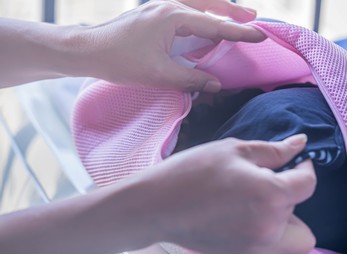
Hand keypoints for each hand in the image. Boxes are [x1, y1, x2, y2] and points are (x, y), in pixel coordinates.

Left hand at [77, 0, 265, 91]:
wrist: (89, 50)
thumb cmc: (120, 61)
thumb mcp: (159, 74)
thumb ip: (191, 79)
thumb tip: (216, 84)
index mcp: (173, 16)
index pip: (214, 25)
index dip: (239, 33)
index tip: (260, 35)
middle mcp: (169, 6)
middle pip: (209, 7)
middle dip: (232, 14)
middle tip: (253, 19)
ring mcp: (159, 9)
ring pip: (196, 8)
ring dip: (216, 13)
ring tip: (234, 19)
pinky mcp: (153, 16)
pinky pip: (183, 14)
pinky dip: (199, 19)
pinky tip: (202, 27)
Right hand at [143, 134, 315, 253]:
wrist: (156, 205)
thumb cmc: (191, 172)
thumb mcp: (232, 150)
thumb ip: (273, 150)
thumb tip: (301, 144)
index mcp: (270, 195)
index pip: (307, 183)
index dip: (304, 168)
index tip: (293, 162)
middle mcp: (269, 228)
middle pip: (299, 212)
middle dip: (287, 195)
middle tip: (261, 183)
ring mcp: (256, 249)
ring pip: (290, 235)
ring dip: (279, 217)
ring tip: (249, 202)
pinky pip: (269, 246)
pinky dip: (262, 230)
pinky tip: (235, 215)